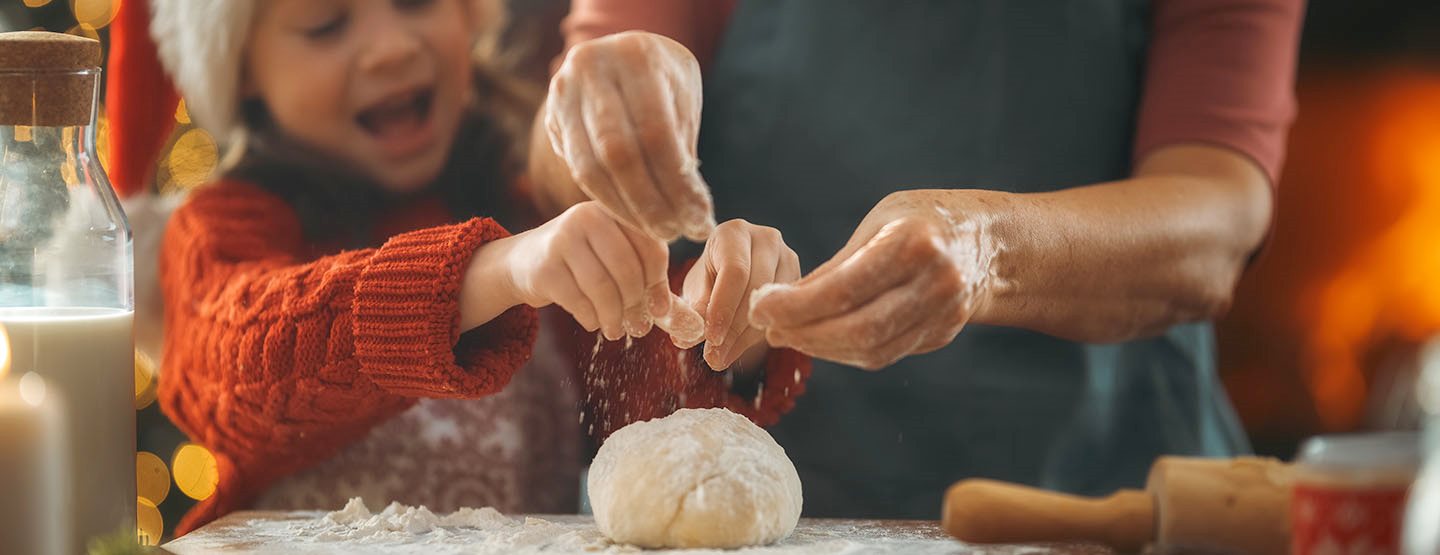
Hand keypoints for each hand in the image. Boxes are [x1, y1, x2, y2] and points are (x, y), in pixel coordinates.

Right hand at [503, 201, 671, 339]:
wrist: (523, 262)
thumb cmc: (581, 262)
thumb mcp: (612, 257)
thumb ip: (645, 277)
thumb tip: (674, 315)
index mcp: (611, 210)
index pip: (650, 245)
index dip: (658, 281)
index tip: (659, 308)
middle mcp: (586, 217)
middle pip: (627, 267)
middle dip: (635, 303)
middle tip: (637, 324)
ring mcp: (561, 239)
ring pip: (602, 287)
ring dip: (614, 316)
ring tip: (616, 329)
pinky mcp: (544, 267)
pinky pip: (579, 302)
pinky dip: (591, 318)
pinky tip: (592, 322)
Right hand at [544, 31, 715, 241]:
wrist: (618, 54)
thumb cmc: (664, 80)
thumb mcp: (683, 98)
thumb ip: (682, 146)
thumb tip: (690, 211)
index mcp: (636, 56)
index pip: (656, 134)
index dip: (678, 184)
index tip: (700, 219)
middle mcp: (592, 67)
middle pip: (619, 153)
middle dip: (650, 203)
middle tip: (676, 234)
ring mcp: (564, 91)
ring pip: (591, 167)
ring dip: (627, 209)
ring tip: (659, 232)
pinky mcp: (552, 116)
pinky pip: (578, 169)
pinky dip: (608, 199)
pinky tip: (634, 217)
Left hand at [682, 220, 800, 369]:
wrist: (729, 278)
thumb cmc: (708, 280)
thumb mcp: (695, 291)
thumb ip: (693, 310)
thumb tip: (688, 337)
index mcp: (733, 232)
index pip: (734, 271)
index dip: (723, 307)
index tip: (711, 338)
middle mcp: (766, 238)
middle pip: (757, 287)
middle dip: (734, 327)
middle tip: (715, 356)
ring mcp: (788, 258)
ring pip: (773, 303)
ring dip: (746, 337)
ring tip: (722, 357)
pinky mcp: (800, 280)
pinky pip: (784, 313)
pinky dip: (760, 336)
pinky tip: (739, 348)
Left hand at [749, 191, 1002, 369]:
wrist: (989, 242)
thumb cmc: (921, 220)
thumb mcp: (879, 222)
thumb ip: (837, 265)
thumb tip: (779, 302)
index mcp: (915, 242)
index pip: (843, 288)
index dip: (795, 305)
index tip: (759, 307)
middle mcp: (935, 282)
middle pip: (857, 328)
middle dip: (803, 333)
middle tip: (767, 328)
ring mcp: (944, 313)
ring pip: (871, 349)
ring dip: (820, 348)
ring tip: (786, 335)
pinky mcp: (942, 334)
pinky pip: (885, 354)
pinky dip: (845, 352)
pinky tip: (819, 341)